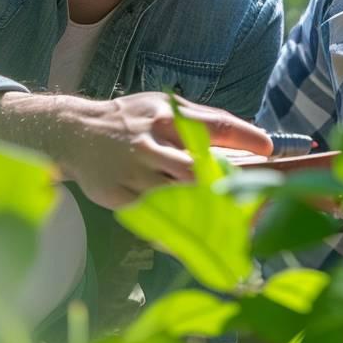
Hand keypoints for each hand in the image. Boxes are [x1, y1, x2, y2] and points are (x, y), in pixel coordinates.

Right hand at [39, 92, 271, 207]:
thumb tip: (249, 137)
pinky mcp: (120, 197)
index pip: (214, 126)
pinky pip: (156, 218)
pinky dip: (180, 228)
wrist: (72, 133)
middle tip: (257, 194)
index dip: (245, 137)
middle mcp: (151, 146)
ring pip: (178, 198)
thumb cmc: (130, 120)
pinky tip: (200, 236)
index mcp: (166, 119)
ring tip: (238, 219)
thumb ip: (202, 120)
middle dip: (229, 183)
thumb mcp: (162, 107)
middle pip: (198, 169)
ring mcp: (134, 174)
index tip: (270, 149)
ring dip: (210, 209)